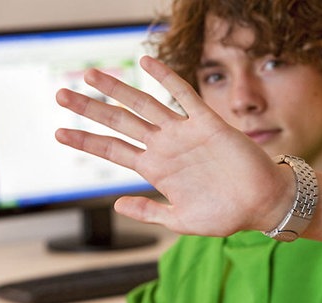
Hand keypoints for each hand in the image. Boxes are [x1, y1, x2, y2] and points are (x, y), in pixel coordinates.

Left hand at [55, 56, 292, 236]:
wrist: (261, 202)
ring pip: (144, 104)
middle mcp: (164, 147)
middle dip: (90, 108)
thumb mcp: (180, 221)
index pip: (113, 150)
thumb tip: (117, 204)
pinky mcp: (207, 123)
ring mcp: (183, 133)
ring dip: (117, 89)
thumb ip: (148, 211)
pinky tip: (147, 62)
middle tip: (60, 94)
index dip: (86, 141)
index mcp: (155, 170)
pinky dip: (166, 78)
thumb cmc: (225, 214)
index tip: (60, 133)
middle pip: (120, 121)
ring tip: (91, 75)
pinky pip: (183, 95)